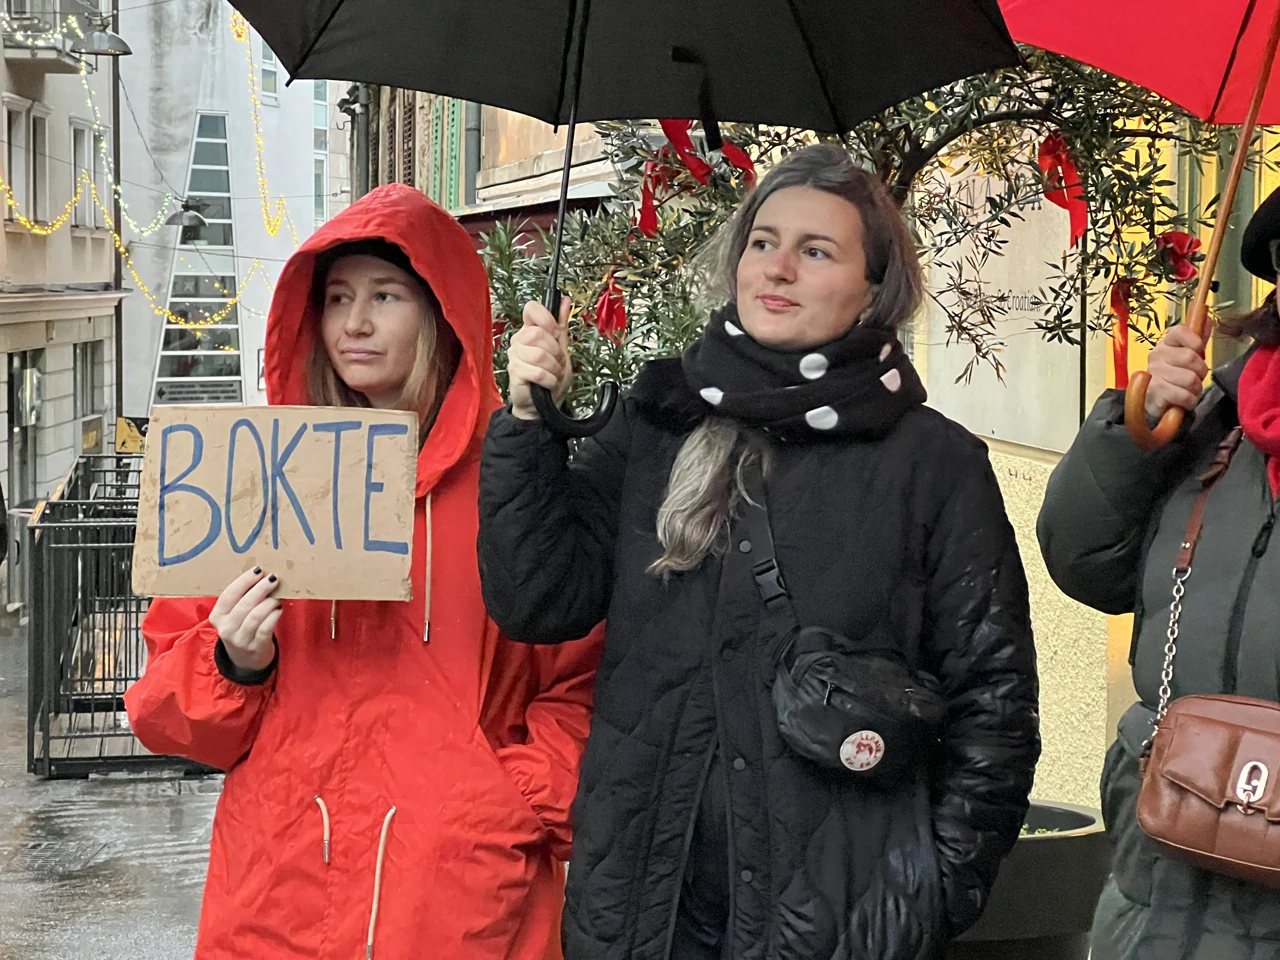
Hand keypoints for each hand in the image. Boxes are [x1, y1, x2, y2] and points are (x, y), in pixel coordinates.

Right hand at [209, 568, 281, 672]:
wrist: (245, 660)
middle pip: (244, 604)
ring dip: (269, 602)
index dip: (244, 580)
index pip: (229, 594)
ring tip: (277, 595)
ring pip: (255, 616)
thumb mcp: (234, 615)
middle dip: (261, 588)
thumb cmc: (242, 629)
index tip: (259, 570)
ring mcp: (240, 640)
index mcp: (217, 616)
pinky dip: (274, 616)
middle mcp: (226, 628)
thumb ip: (242, 597)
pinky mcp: (255, 647)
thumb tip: (262, 574)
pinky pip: (266, 629)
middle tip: (273, 578)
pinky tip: (279, 610)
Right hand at [508, 298, 572, 420]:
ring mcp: (514, 356)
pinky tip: (548, 383)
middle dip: (555, 352)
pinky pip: (537, 372)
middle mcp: (519, 340)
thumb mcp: (562, 349)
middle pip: (538, 334)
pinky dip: (549, 380)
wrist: (543, 405)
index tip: (555, 332)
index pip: (532, 309)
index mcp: (530, 331)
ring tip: (553, 374)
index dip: (547, 319)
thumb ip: (562, 325)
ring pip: (539, 354)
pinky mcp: (514, 372)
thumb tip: (564, 301)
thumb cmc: (550, 377)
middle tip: (557, 362)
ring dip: (554, 368)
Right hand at [1143, 324, 1208, 419]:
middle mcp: (1156, 356)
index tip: (1199, 353)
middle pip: (1190, 357)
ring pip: (1190, 379)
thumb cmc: (1173, 377)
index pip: (1180, 331)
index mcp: (1165, 344)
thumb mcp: (1186, 355)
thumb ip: (1198, 338)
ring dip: (1195, 389)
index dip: (1195, 342)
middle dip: (1200, 372)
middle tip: (1194, 377)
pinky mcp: (1154, 393)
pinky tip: (1183, 401)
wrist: (1153, 402)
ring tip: (1187, 390)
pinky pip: (1183, 395)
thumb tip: (1207, 318)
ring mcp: (1153, 374)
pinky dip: (1189, 401)